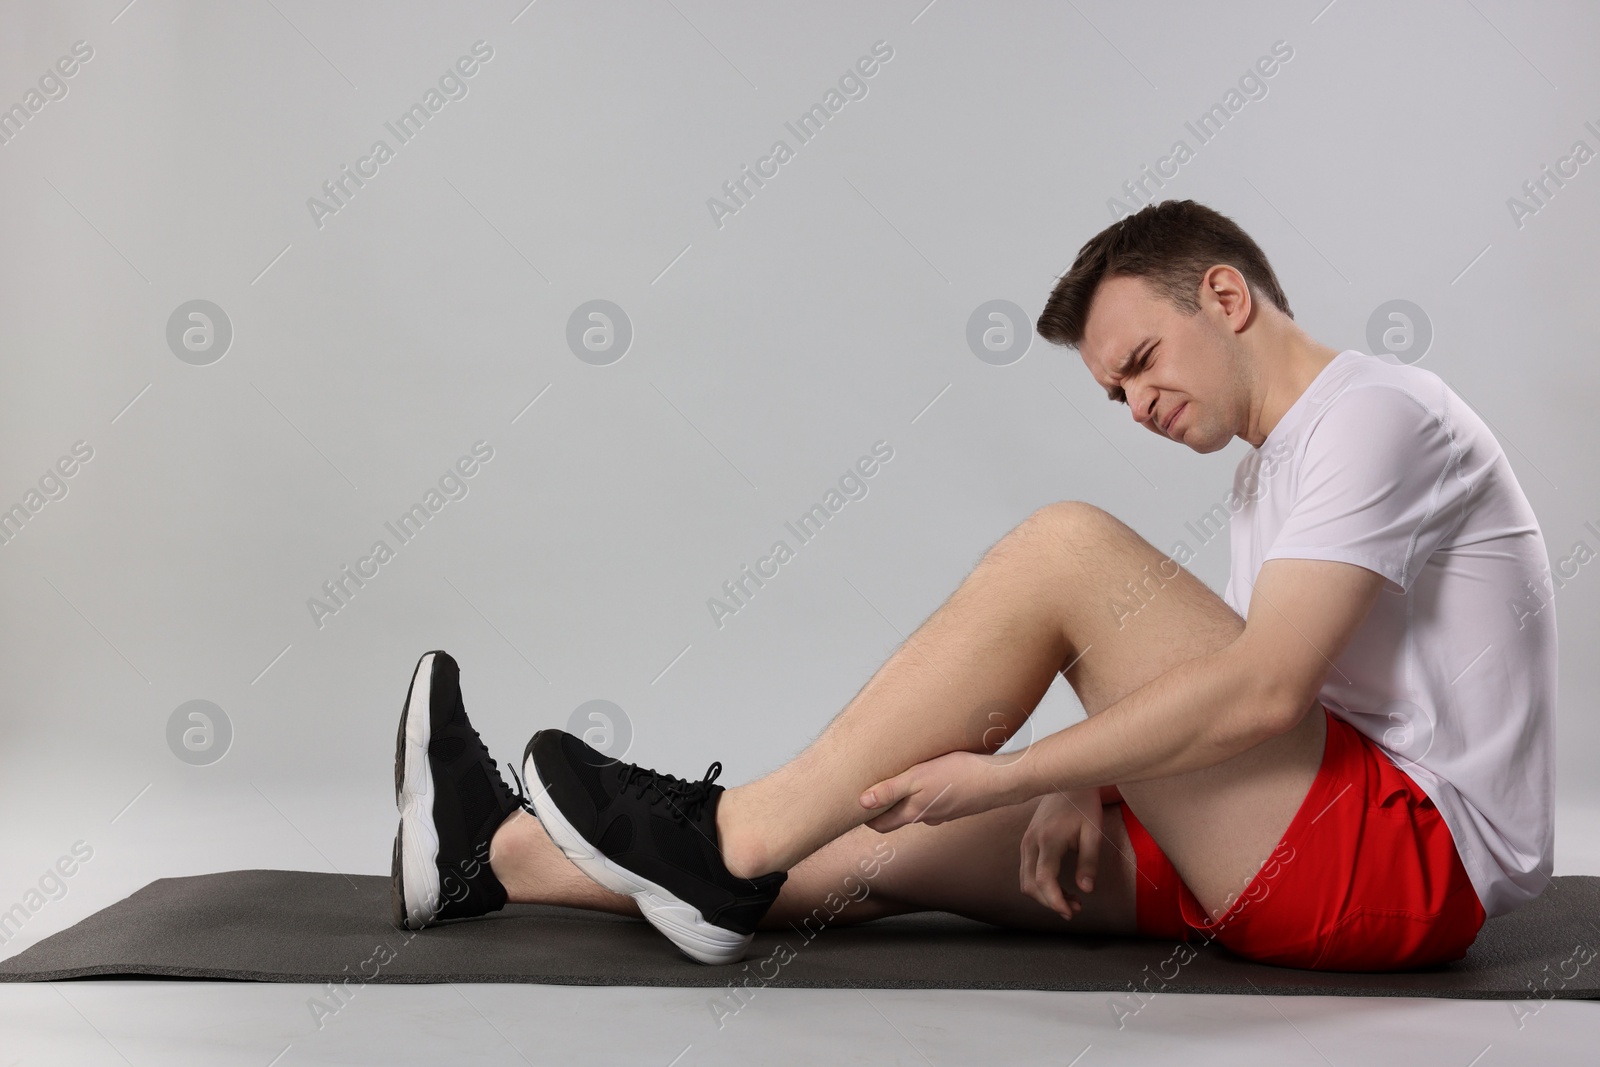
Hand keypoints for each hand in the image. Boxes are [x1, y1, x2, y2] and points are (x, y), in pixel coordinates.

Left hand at [858, 750, 1018, 832]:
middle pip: (897, 816)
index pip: (880, 824)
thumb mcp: (919, 778)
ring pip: (916, 807)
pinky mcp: (957, 803)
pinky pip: (934, 800)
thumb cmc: (960, 776)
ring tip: (897, 776)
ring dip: (905, 797)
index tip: (855, 804)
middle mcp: (927, 817)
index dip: (866, 816)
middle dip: (883, 805)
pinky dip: (925, 792)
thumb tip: (861, 803)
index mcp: (914, 813)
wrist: (1001, 781)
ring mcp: (944, 812)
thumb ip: (891, 790)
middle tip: (871, 786)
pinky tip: (930, 776)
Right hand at [1020, 788, 1103, 919]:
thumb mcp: (1093, 833)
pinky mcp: (1027, 842)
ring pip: (1026, 880)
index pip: (1044, 880)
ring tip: (1072, 901)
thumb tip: (1086, 890)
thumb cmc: (1083, 805)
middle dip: (1050, 902)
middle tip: (1075, 909)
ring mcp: (1026, 842)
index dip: (1055, 901)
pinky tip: (1062, 887)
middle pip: (1030, 885)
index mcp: (1048, 839)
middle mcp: (1031, 842)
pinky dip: (1041, 885)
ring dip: (1045, 896)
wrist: (1067, 781)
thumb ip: (1089, 862)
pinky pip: (1028, 871)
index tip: (1070, 913)